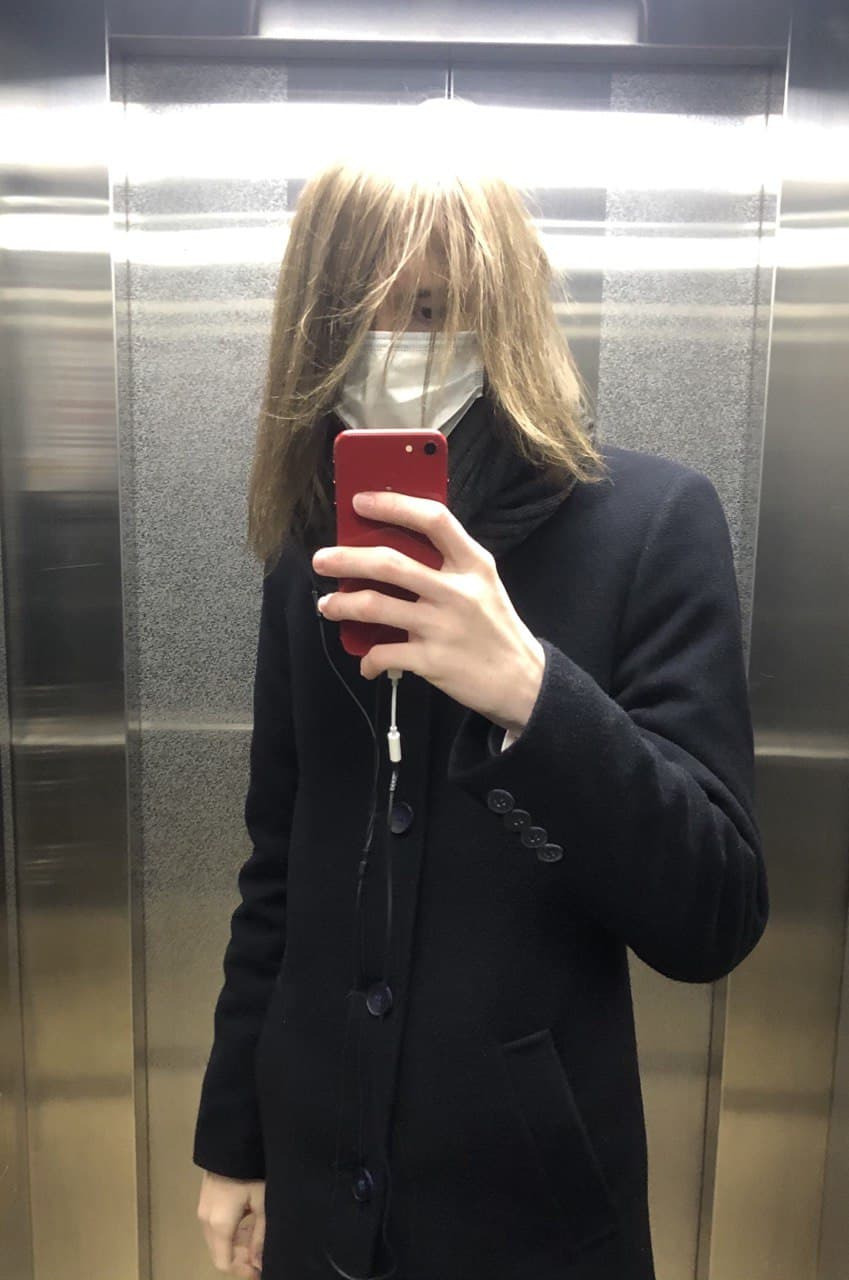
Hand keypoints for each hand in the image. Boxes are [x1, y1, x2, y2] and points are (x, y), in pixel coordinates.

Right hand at [197, 1170, 264, 1275]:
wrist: (232, 1140)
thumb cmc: (249, 1171)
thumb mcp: (262, 1204)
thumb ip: (260, 1236)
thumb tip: (258, 1263)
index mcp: (219, 1225)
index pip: (224, 1263)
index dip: (243, 1271)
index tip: (260, 1269)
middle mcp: (205, 1221)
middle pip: (220, 1253)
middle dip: (241, 1259)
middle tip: (262, 1254)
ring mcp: (203, 1209)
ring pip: (218, 1240)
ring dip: (237, 1245)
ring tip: (258, 1237)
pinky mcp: (206, 1200)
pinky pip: (216, 1227)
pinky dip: (231, 1232)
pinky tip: (248, 1222)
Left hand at [312, 490, 544, 735]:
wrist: (523, 680)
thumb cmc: (495, 627)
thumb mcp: (483, 584)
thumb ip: (449, 564)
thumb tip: (392, 548)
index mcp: (473, 563)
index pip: (433, 519)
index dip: (393, 505)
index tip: (361, 501)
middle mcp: (458, 591)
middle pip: (390, 563)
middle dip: (346, 558)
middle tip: (322, 559)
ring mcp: (443, 626)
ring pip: (376, 606)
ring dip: (342, 605)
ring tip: (326, 605)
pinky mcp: (432, 660)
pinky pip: (383, 653)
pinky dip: (368, 658)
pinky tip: (365, 661)